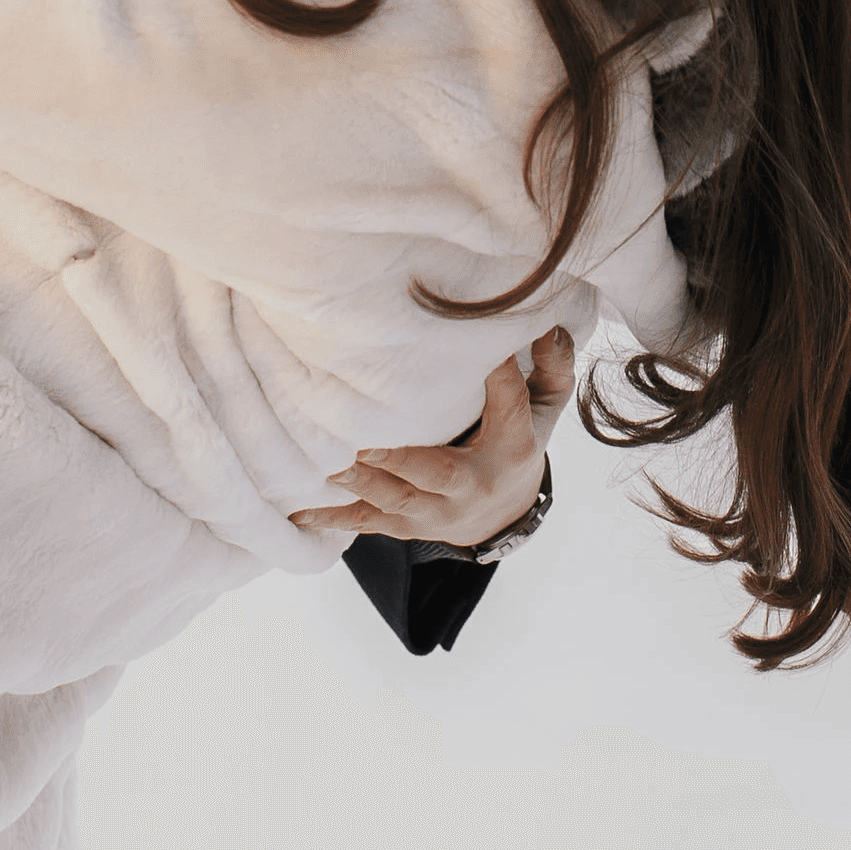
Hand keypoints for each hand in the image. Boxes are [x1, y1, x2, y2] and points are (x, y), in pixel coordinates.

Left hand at [288, 326, 575, 544]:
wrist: (506, 513)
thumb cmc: (516, 442)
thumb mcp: (543, 406)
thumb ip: (550, 366)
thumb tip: (545, 324)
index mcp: (511, 447)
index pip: (506, 404)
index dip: (496, 375)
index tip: (481, 347)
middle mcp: (472, 485)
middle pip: (436, 472)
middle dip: (399, 458)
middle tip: (361, 442)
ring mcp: (438, 512)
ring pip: (397, 501)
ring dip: (360, 484)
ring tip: (326, 466)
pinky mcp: (409, 525)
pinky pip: (370, 523)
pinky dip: (334, 518)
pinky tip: (300, 512)